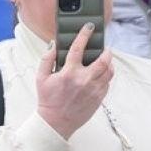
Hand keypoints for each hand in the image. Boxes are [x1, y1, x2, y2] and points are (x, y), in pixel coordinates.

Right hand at [35, 24, 112, 138]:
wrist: (56, 123)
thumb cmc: (48, 100)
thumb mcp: (41, 78)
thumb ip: (47, 59)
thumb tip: (54, 45)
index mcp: (69, 73)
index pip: (79, 48)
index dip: (85, 34)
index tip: (89, 27)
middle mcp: (84, 80)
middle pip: (103, 60)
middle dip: (106, 51)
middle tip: (104, 48)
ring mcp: (94, 90)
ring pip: (109, 71)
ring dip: (109, 63)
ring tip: (106, 60)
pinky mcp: (99, 98)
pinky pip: (107, 83)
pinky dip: (106, 76)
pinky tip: (102, 74)